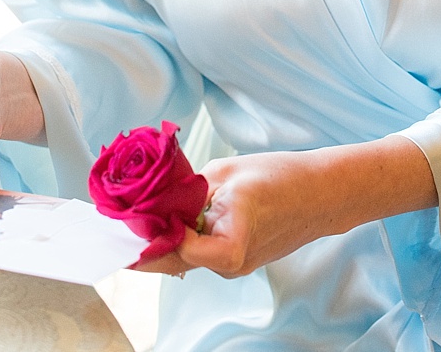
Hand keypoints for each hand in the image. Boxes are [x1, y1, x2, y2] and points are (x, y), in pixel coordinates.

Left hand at [131, 136, 437, 278]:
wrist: (328, 191)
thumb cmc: (284, 177)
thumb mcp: (228, 173)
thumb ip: (187, 191)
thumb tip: (152, 201)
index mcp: (227, 246)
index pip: (169, 249)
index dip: (140, 235)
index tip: (112, 222)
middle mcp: (228, 266)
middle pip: (171, 258)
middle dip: (144, 240)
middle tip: (114, 220)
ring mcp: (234, 266)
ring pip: (185, 255)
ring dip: (165, 236)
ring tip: (142, 212)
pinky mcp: (240, 259)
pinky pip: (202, 250)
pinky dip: (186, 235)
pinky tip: (175, 215)